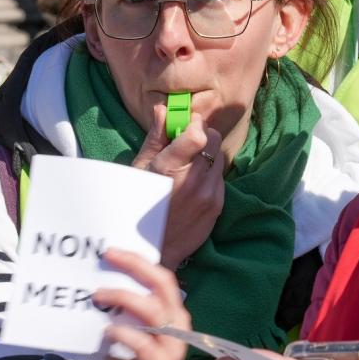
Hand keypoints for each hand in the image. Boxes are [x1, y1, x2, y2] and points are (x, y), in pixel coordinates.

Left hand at [96, 248, 190, 359]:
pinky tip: (108, 330)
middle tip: (109, 257)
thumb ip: (122, 315)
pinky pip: (143, 343)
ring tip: (98, 295)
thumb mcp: (131, 336)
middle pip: (162, 284)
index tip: (113, 251)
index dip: (139, 261)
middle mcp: (178, 323)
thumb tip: (99, 289)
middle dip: (135, 266)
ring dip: (124, 298)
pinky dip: (124, 332)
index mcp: (173, 312)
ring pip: (153, 310)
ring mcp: (172, 345)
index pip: (161, 277)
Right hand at [132, 105, 225, 268]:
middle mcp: (194, 180)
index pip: (198, 133)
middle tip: (188, 143)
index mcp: (170, 168)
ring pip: (219, 156)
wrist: (152, 249)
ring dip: (208, 155)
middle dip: (202, 135)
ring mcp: (208, 194)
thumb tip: (164, 109)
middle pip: (213, 139)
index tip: (187, 124)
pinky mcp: (217, 205)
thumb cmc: (137, 206)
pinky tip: (193, 185)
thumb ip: (156, 138)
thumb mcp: (140, 169)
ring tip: (188, 167)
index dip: (194, 123)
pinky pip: (220, 178)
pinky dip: (210, 175)